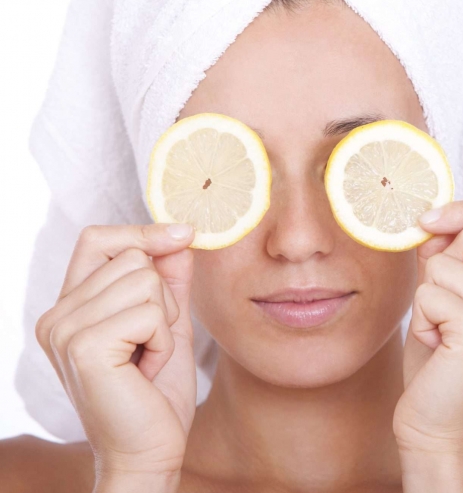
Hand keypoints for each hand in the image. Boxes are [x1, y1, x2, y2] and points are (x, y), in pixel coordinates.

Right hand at [34, 224, 197, 481]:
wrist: (149, 452)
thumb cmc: (156, 396)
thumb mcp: (168, 326)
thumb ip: (169, 281)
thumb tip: (180, 235)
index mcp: (69, 308)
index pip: (98, 239)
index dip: (142, 231)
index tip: (184, 234)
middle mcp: (57, 316)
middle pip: (133, 258)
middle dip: (163, 300)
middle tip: (151, 346)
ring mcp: (65, 330)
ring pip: (146, 281)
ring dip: (164, 324)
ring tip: (148, 360)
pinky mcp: (84, 346)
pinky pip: (149, 312)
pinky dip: (163, 342)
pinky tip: (147, 371)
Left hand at [393, 200, 462, 461]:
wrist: (443, 433)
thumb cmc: (444, 368)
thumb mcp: (455, 301)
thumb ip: (455, 260)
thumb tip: (435, 222)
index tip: (432, 221)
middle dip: (442, 265)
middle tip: (444, 313)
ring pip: (446, 262)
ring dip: (428, 297)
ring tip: (441, 334)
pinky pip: (431, 292)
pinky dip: (421, 318)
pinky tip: (437, 348)